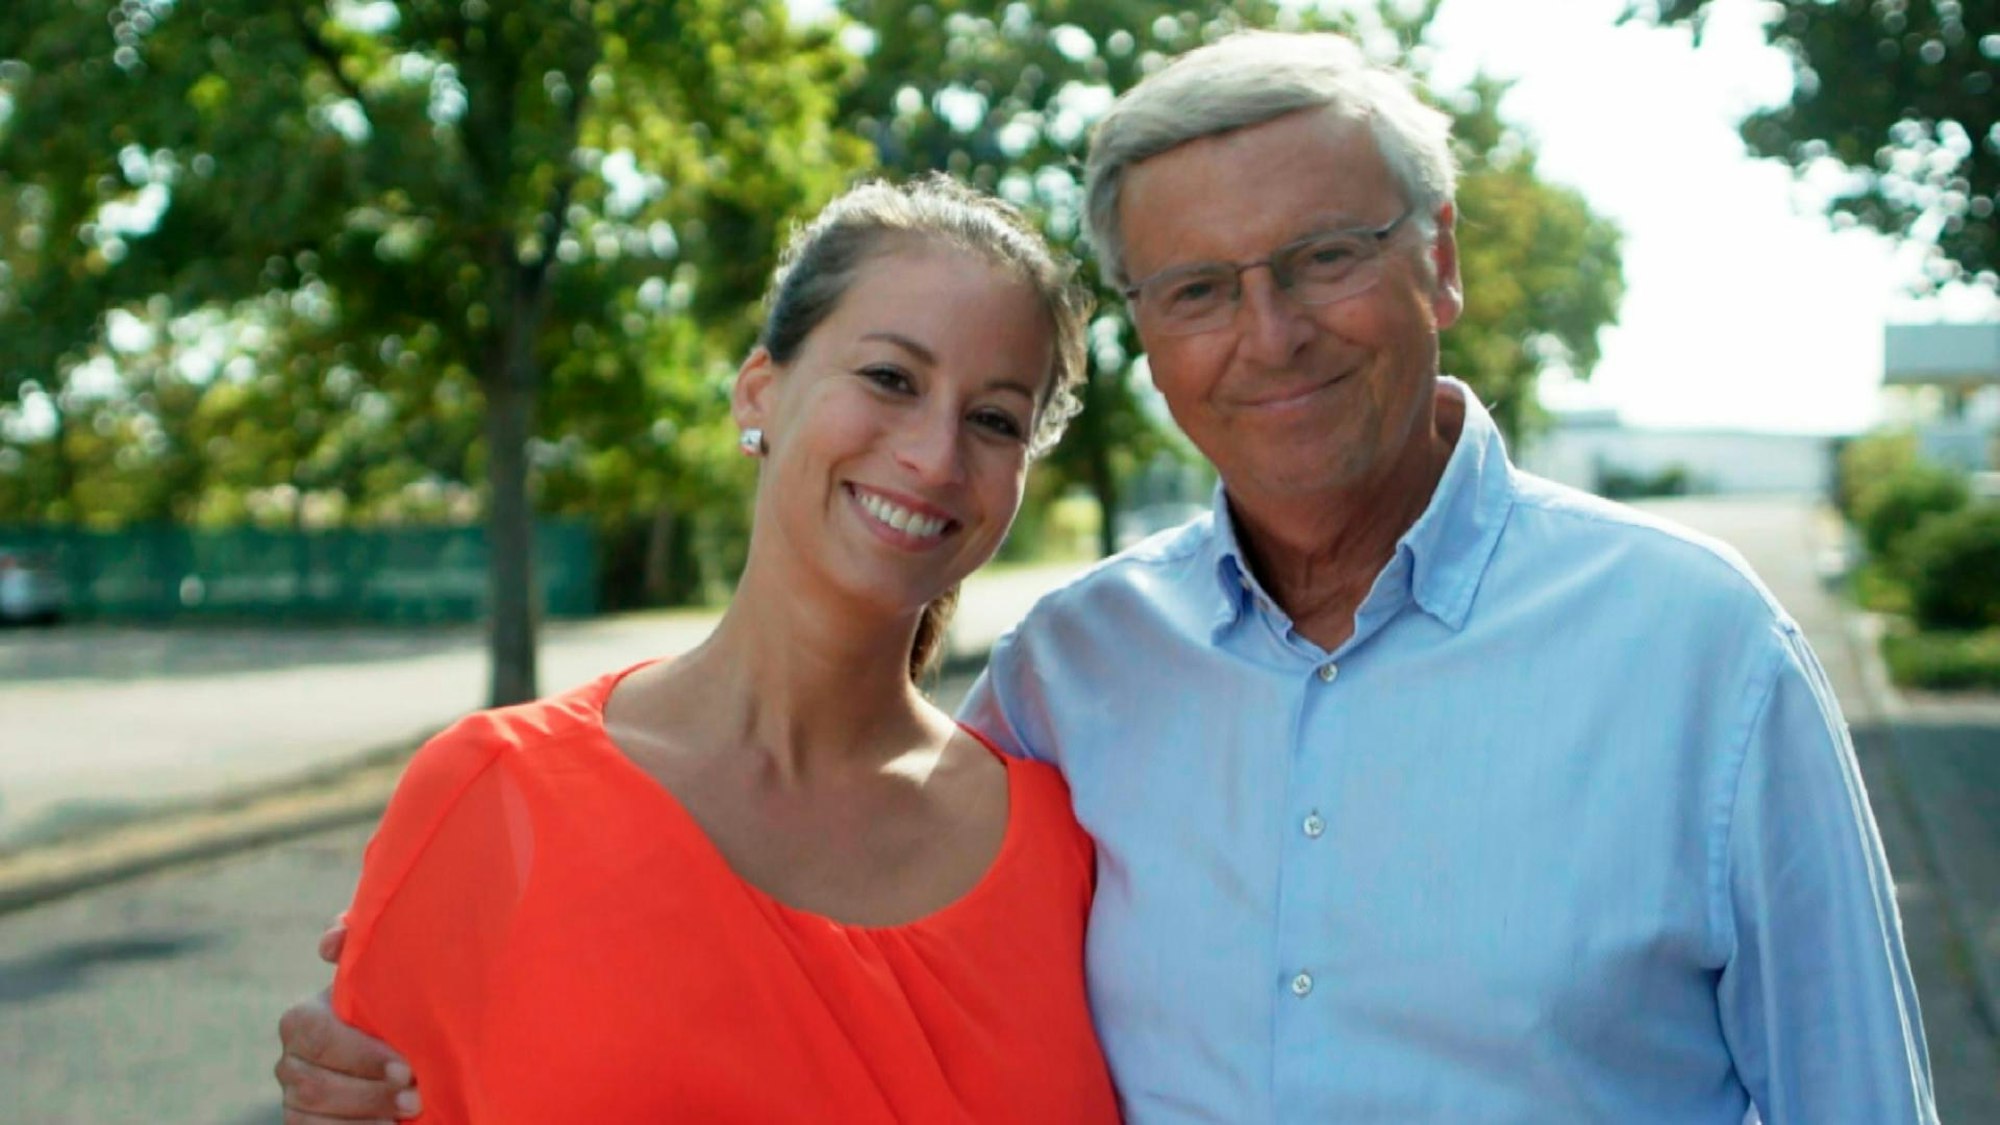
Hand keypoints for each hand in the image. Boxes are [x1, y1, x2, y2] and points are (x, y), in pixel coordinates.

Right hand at [276, 921, 420, 1122]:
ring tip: (410, 1113)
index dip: (360, 1055)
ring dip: (365, 1117)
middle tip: (415, 1096)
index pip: (317, 1036)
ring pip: (315, 1115)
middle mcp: (290, 1060)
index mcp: (302, 1019)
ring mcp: (293, 1097)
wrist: (397, 1051)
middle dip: (369, 1093)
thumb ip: (358, 947)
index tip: (406, 1067)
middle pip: (317, 1084)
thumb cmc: (390, 1004)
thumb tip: (335, 937)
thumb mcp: (380, 975)